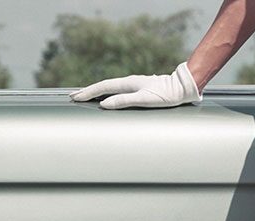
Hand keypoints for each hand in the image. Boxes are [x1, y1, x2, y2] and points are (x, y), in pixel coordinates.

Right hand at [68, 61, 202, 109]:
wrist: (181, 89)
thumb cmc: (165, 96)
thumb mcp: (144, 100)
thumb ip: (124, 101)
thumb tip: (104, 104)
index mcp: (127, 83)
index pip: (102, 87)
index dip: (88, 93)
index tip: (75, 98)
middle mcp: (128, 82)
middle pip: (103, 86)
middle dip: (87, 92)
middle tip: (72, 96)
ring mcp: (133, 85)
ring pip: (109, 88)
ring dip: (95, 92)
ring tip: (84, 97)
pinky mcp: (138, 89)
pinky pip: (116, 91)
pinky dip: (106, 94)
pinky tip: (105, 98)